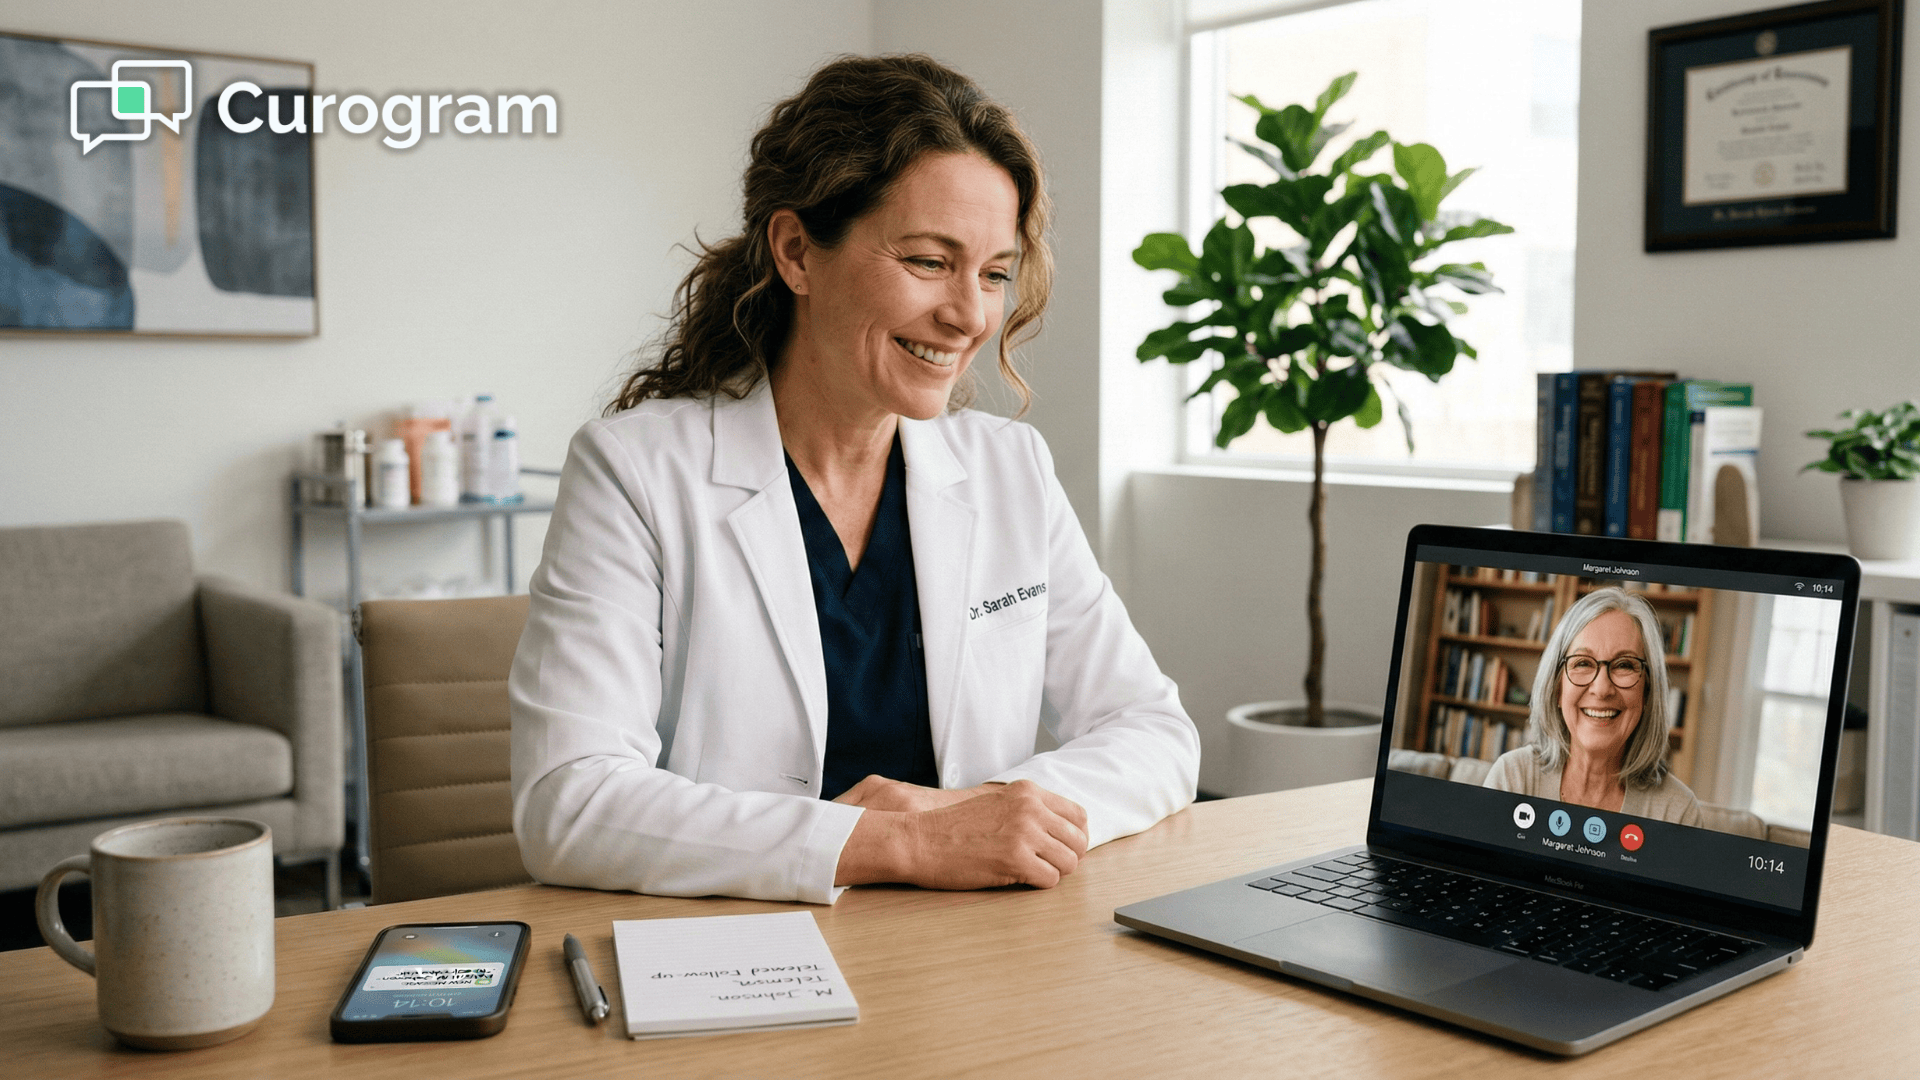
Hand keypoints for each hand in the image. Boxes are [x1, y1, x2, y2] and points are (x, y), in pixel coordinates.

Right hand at [834, 779, 1088, 890]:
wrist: (918, 840)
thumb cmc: (952, 828)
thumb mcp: (995, 804)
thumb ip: (1028, 810)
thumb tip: (1062, 832)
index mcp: (1027, 792)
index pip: (1078, 816)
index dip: (1073, 837)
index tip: (1060, 849)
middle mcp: (1030, 808)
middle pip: (1078, 841)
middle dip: (1066, 858)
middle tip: (1045, 866)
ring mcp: (1024, 832)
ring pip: (1069, 862)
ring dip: (1053, 872)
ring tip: (1028, 873)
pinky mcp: (1015, 859)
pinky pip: (1050, 880)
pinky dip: (1038, 885)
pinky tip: (1017, 879)